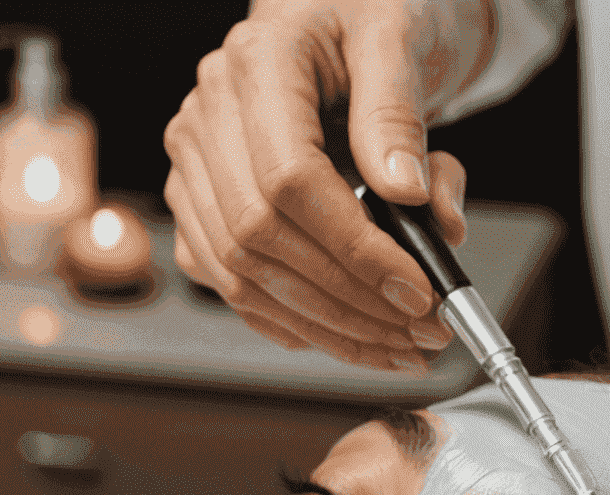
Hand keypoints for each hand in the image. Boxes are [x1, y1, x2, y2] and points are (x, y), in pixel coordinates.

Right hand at [163, 0, 485, 369]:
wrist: (333, 19)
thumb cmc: (364, 21)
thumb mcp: (400, 40)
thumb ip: (401, 115)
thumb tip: (408, 195)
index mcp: (256, 65)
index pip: (291, 182)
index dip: (354, 250)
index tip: (414, 290)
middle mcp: (208, 118)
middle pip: (262, 239)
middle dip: (345, 302)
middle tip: (415, 333)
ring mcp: (194, 168)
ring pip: (242, 276)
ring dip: (324, 326)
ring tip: (393, 347)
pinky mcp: (198, 209)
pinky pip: (232, 287)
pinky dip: (290, 322)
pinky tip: (342, 336)